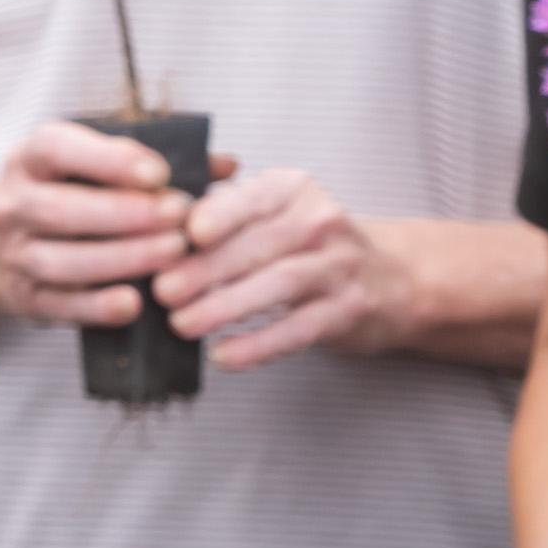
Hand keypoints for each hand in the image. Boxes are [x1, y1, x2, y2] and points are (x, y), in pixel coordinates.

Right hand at [0, 114, 202, 331]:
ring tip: (173, 252)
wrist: (12, 243)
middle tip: (179, 215)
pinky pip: (60, 305)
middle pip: (61, 209)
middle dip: (125, 214)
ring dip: (121, 258)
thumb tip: (226, 165)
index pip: (58, 149)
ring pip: (61, 261)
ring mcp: (15, 253)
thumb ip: (160, 163)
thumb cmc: (75, 193)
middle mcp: (13, 203)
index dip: (108, 160)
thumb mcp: (101, 166)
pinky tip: (135, 304)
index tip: (159, 173)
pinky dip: (97, 307)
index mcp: (31, 158)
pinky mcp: (25, 297)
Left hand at [153, 155, 413, 371]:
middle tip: (163, 291)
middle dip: (207, 269)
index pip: (253, 198)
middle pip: (259, 245)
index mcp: (293, 190)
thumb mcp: (277, 212)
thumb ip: (224, 212)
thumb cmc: (310, 244)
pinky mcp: (347, 311)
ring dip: (226, 306)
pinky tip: (224, 357)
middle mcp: (321, 221)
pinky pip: (298, 329)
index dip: (220, 214)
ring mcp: (338, 267)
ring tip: (184, 324)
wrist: (392, 278)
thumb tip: (155, 224)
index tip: (186, 232)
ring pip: (278, 285)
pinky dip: (259, 345)